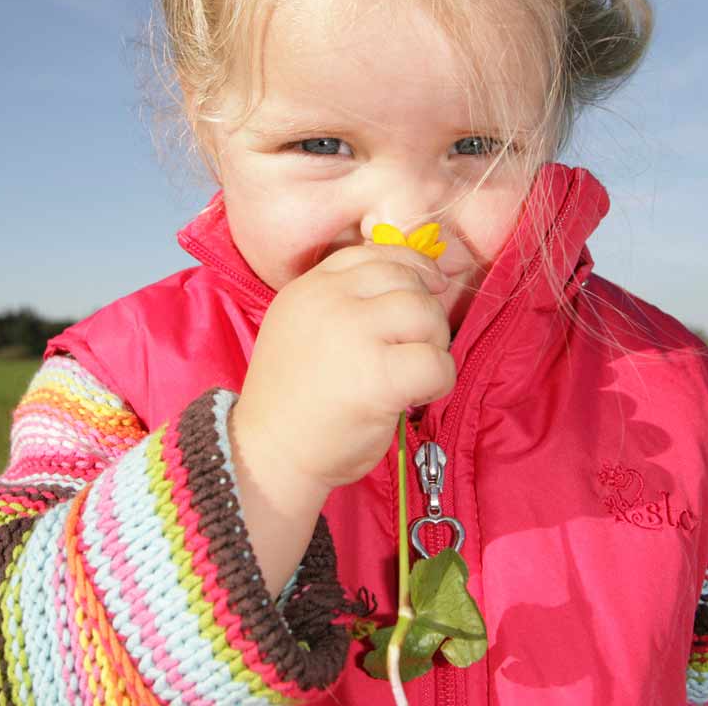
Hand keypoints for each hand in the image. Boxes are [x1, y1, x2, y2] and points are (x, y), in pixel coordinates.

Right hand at [232, 243, 455, 493]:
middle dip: (424, 312)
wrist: (269, 453)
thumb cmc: (293, 399)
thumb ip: (341, 301)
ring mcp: (354, 334)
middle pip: (407, 280)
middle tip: (413, 348)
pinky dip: (439, 381)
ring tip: (413, 372)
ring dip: (433, 344)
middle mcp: (330, 301)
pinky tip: (417, 396)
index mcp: (310, 288)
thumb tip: (414, 281)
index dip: (409, 268)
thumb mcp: (302, 327)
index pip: (374, 253)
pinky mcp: (379, 375)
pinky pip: (437, 363)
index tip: (425, 288)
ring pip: (426, 314)